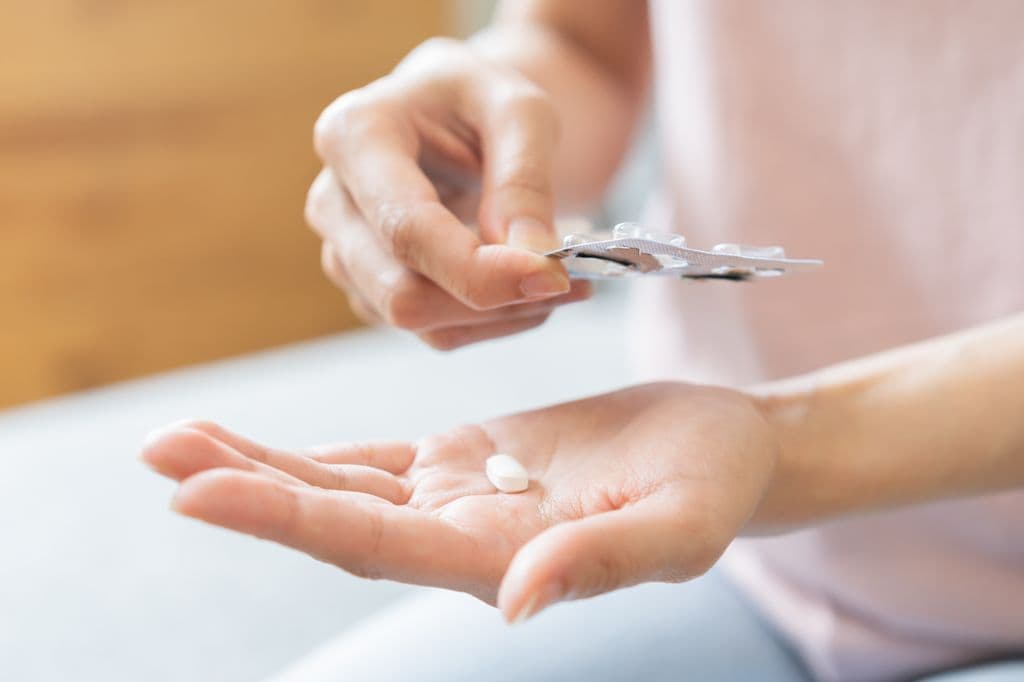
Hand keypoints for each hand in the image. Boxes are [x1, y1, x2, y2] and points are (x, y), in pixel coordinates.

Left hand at [141, 383, 778, 621]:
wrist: (721, 447)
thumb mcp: (678, 523)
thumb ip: (601, 560)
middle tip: (157, 453)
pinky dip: (313, 453)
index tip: (198, 492)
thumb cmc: (714, 484)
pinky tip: (254, 442)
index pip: (374, 543)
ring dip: (260, 464)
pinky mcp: (466, 458)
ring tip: (175, 440)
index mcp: (500, 558)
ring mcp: (459, 496)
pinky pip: (374, 459)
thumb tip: (517, 604)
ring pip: (341, 487)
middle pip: (335, 517)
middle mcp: (462, 536)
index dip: (287, 519)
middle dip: (245, 486)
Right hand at [305, 37, 590, 349]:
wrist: (461, 116)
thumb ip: (525, 180)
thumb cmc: (482, 101)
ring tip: (560, 275)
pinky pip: (437, 332)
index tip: (552, 276)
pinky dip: (495, 321)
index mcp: (355, 135)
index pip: (407, 230)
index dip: (478, 269)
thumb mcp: (521, 110)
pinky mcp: (372, 290)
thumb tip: (531, 256)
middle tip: (567, 277)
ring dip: (503, 314)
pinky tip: (529, 287)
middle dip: (493, 300)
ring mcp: (346, 253)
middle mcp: (333, 201)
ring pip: (422, 323)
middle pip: (402, 293)